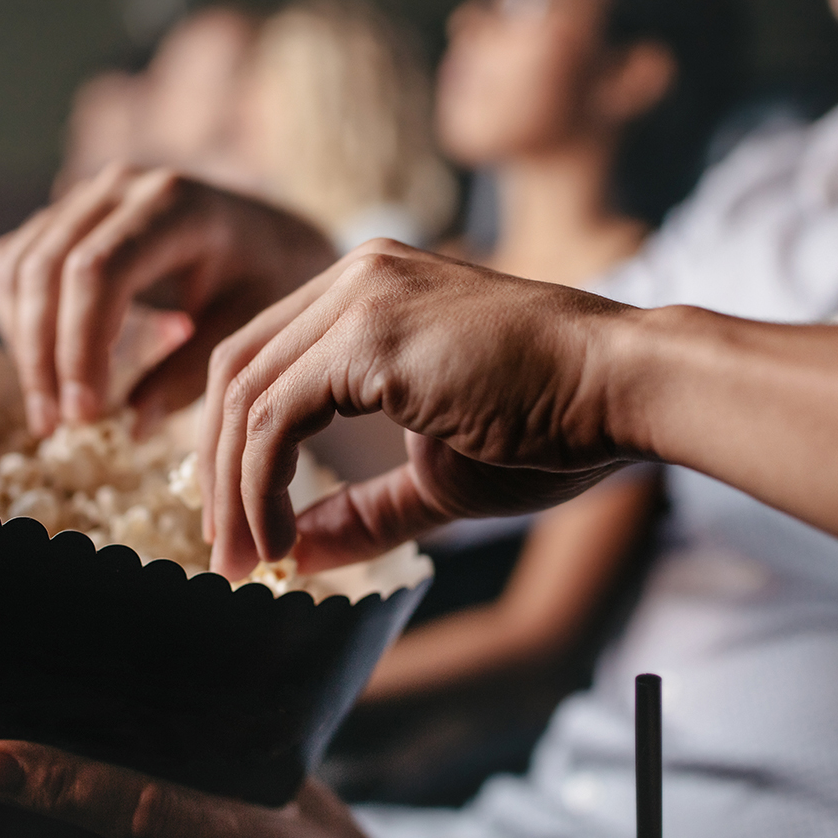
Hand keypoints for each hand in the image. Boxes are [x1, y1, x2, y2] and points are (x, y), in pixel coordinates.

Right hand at [0, 164, 334, 434]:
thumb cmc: (266, 282)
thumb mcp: (247, 328)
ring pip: (19, 266)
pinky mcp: (64, 215)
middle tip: (55, 424)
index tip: (85, 413)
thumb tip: (133, 425)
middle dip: (43, 355)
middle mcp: (121, 186)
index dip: (80, 346)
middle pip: (47, 268)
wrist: (269, 237)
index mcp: (175, 205)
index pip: (98, 272)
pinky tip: (49, 370)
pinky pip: (14, 265)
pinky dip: (18, 320)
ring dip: (24, 344)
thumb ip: (192, 373)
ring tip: (51, 412)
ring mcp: (86, 196)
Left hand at [199, 239, 652, 577]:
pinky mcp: (370, 333)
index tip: (242, 526)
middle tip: (224, 554)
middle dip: (215, 472)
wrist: (623, 387)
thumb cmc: (552, 427)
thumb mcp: (436, 477)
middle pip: (235, 370)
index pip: (263, 362)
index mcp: (367, 292)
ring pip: (243, 394)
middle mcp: (353, 277)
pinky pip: (274, 415)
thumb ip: (360, 511)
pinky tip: (275, 539)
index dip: (234, 450)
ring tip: (244, 560)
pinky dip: (259, 484)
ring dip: (231, 490)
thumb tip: (291, 555)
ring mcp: (360, 296)